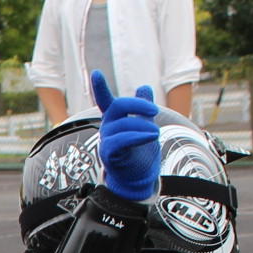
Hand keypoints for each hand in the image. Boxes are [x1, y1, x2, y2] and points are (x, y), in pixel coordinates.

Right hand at [90, 71, 160, 202]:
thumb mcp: (144, 126)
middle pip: (118, 106)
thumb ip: (143, 108)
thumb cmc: (139, 153)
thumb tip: (144, 87)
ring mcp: (107, 141)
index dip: (100, 88)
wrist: (138, 179)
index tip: (96, 73)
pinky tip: (151, 135)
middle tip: (155, 111)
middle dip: (137, 105)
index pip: (105, 101)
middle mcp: (107, 128)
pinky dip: (138, 135)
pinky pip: (122, 139)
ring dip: (143, 125)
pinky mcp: (110, 154)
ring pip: (123, 123)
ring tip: (156, 133)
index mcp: (114, 121)